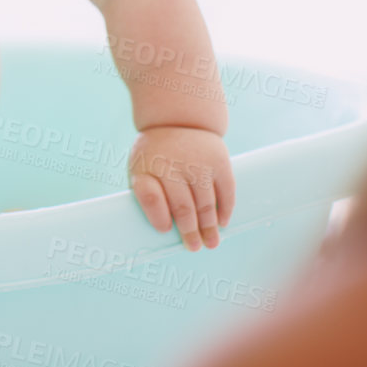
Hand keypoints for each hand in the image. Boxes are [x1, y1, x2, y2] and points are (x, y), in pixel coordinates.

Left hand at [128, 125, 233, 250]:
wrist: (177, 119)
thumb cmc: (155, 154)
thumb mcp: (140, 167)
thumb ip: (146, 194)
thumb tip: (164, 228)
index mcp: (148, 167)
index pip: (150, 197)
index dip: (158, 217)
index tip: (166, 231)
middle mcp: (173, 164)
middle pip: (183, 207)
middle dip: (189, 231)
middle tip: (194, 247)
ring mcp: (198, 162)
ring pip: (206, 203)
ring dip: (210, 226)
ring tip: (211, 243)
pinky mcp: (219, 160)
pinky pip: (226, 191)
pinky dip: (225, 209)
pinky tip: (222, 222)